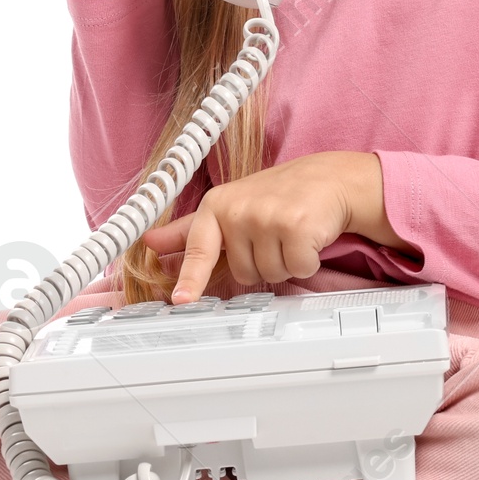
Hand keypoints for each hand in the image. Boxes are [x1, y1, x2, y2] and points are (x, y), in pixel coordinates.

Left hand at [139, 152, 383, 301]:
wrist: (327, 179)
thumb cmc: (277, 195)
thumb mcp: (229, 206)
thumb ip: (190, 230)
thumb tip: (150, 243)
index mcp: (216, 205)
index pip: (199, 248)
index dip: (189, 278)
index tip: (181, 300)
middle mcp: (239, 210)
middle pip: (243, 274)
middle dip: (263, 262)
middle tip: (274, 234)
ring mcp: (267, 217)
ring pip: (270, 275)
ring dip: (286, 262)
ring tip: (291, 233)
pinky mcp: (296, 226)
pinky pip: (297, 269)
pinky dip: (307, 261)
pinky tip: (308, 236)